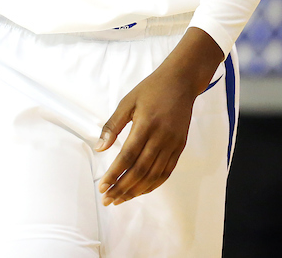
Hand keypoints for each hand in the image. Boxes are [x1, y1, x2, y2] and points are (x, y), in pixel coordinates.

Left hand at [96, 28, 223, 205]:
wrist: (181, 82)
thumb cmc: (150, 89)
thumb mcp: (127, 102)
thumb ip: (113, 126)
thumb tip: (100, 149)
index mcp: (146, 125)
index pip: (127, 157)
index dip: (114, 174)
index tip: (102, 186)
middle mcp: (161, 138)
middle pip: (140, 171)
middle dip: (122, 187)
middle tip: (108, 199)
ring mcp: (172, 144)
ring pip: (154, 175)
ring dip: (136, 190)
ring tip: (120, 199)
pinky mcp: (180, 147)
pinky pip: (167, 171)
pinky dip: (153, 184)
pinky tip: (140, 190)